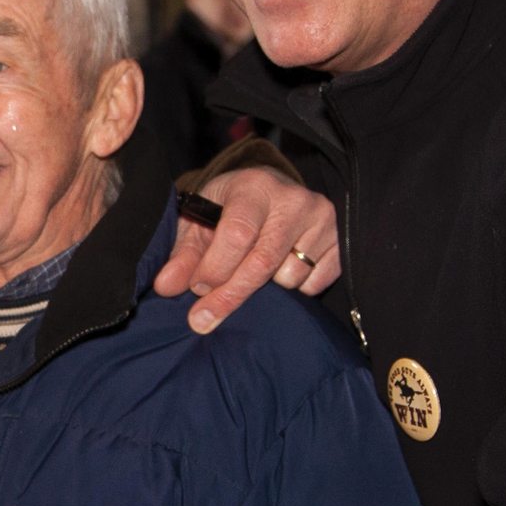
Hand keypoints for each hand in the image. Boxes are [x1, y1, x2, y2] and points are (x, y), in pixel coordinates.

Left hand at [155, 167, 340, 332]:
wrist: (270, 192)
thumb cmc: (229, 209)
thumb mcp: (200, 221)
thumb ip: (183, 254)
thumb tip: (166, 287)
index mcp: (254, 187)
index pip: (238, 233)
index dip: (216, 267)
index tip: (196, 289)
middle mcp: (293, 200)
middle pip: (263, 261)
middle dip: (230, 294)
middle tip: (203, 318)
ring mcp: (322, 220)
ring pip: (289, 277)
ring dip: (264, 288)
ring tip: (252, 269)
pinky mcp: (339, 242)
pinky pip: (314, 285)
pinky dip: (294, 288)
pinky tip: (281, 269)